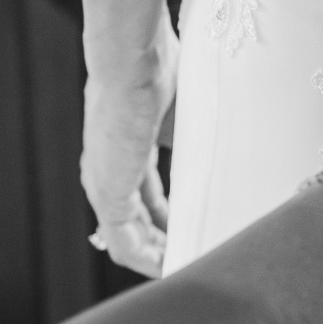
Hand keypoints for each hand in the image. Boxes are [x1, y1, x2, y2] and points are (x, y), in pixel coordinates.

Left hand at [80, 12, 178, 277]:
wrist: (133, 56)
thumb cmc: (160, 70)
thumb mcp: (180, 112)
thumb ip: (189, 139)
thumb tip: (218, 154)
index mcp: (123, 153)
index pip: (144, 200)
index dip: (170, 221)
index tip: (197, 231)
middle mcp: (107, 174)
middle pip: (137, 225)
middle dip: (167, 244)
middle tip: (198, 255)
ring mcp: (104, 185)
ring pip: (129, 240)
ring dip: (158, 257)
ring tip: (190, 267)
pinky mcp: (108, 193)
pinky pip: (125, 242)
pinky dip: (148, 259)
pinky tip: (173, 266)